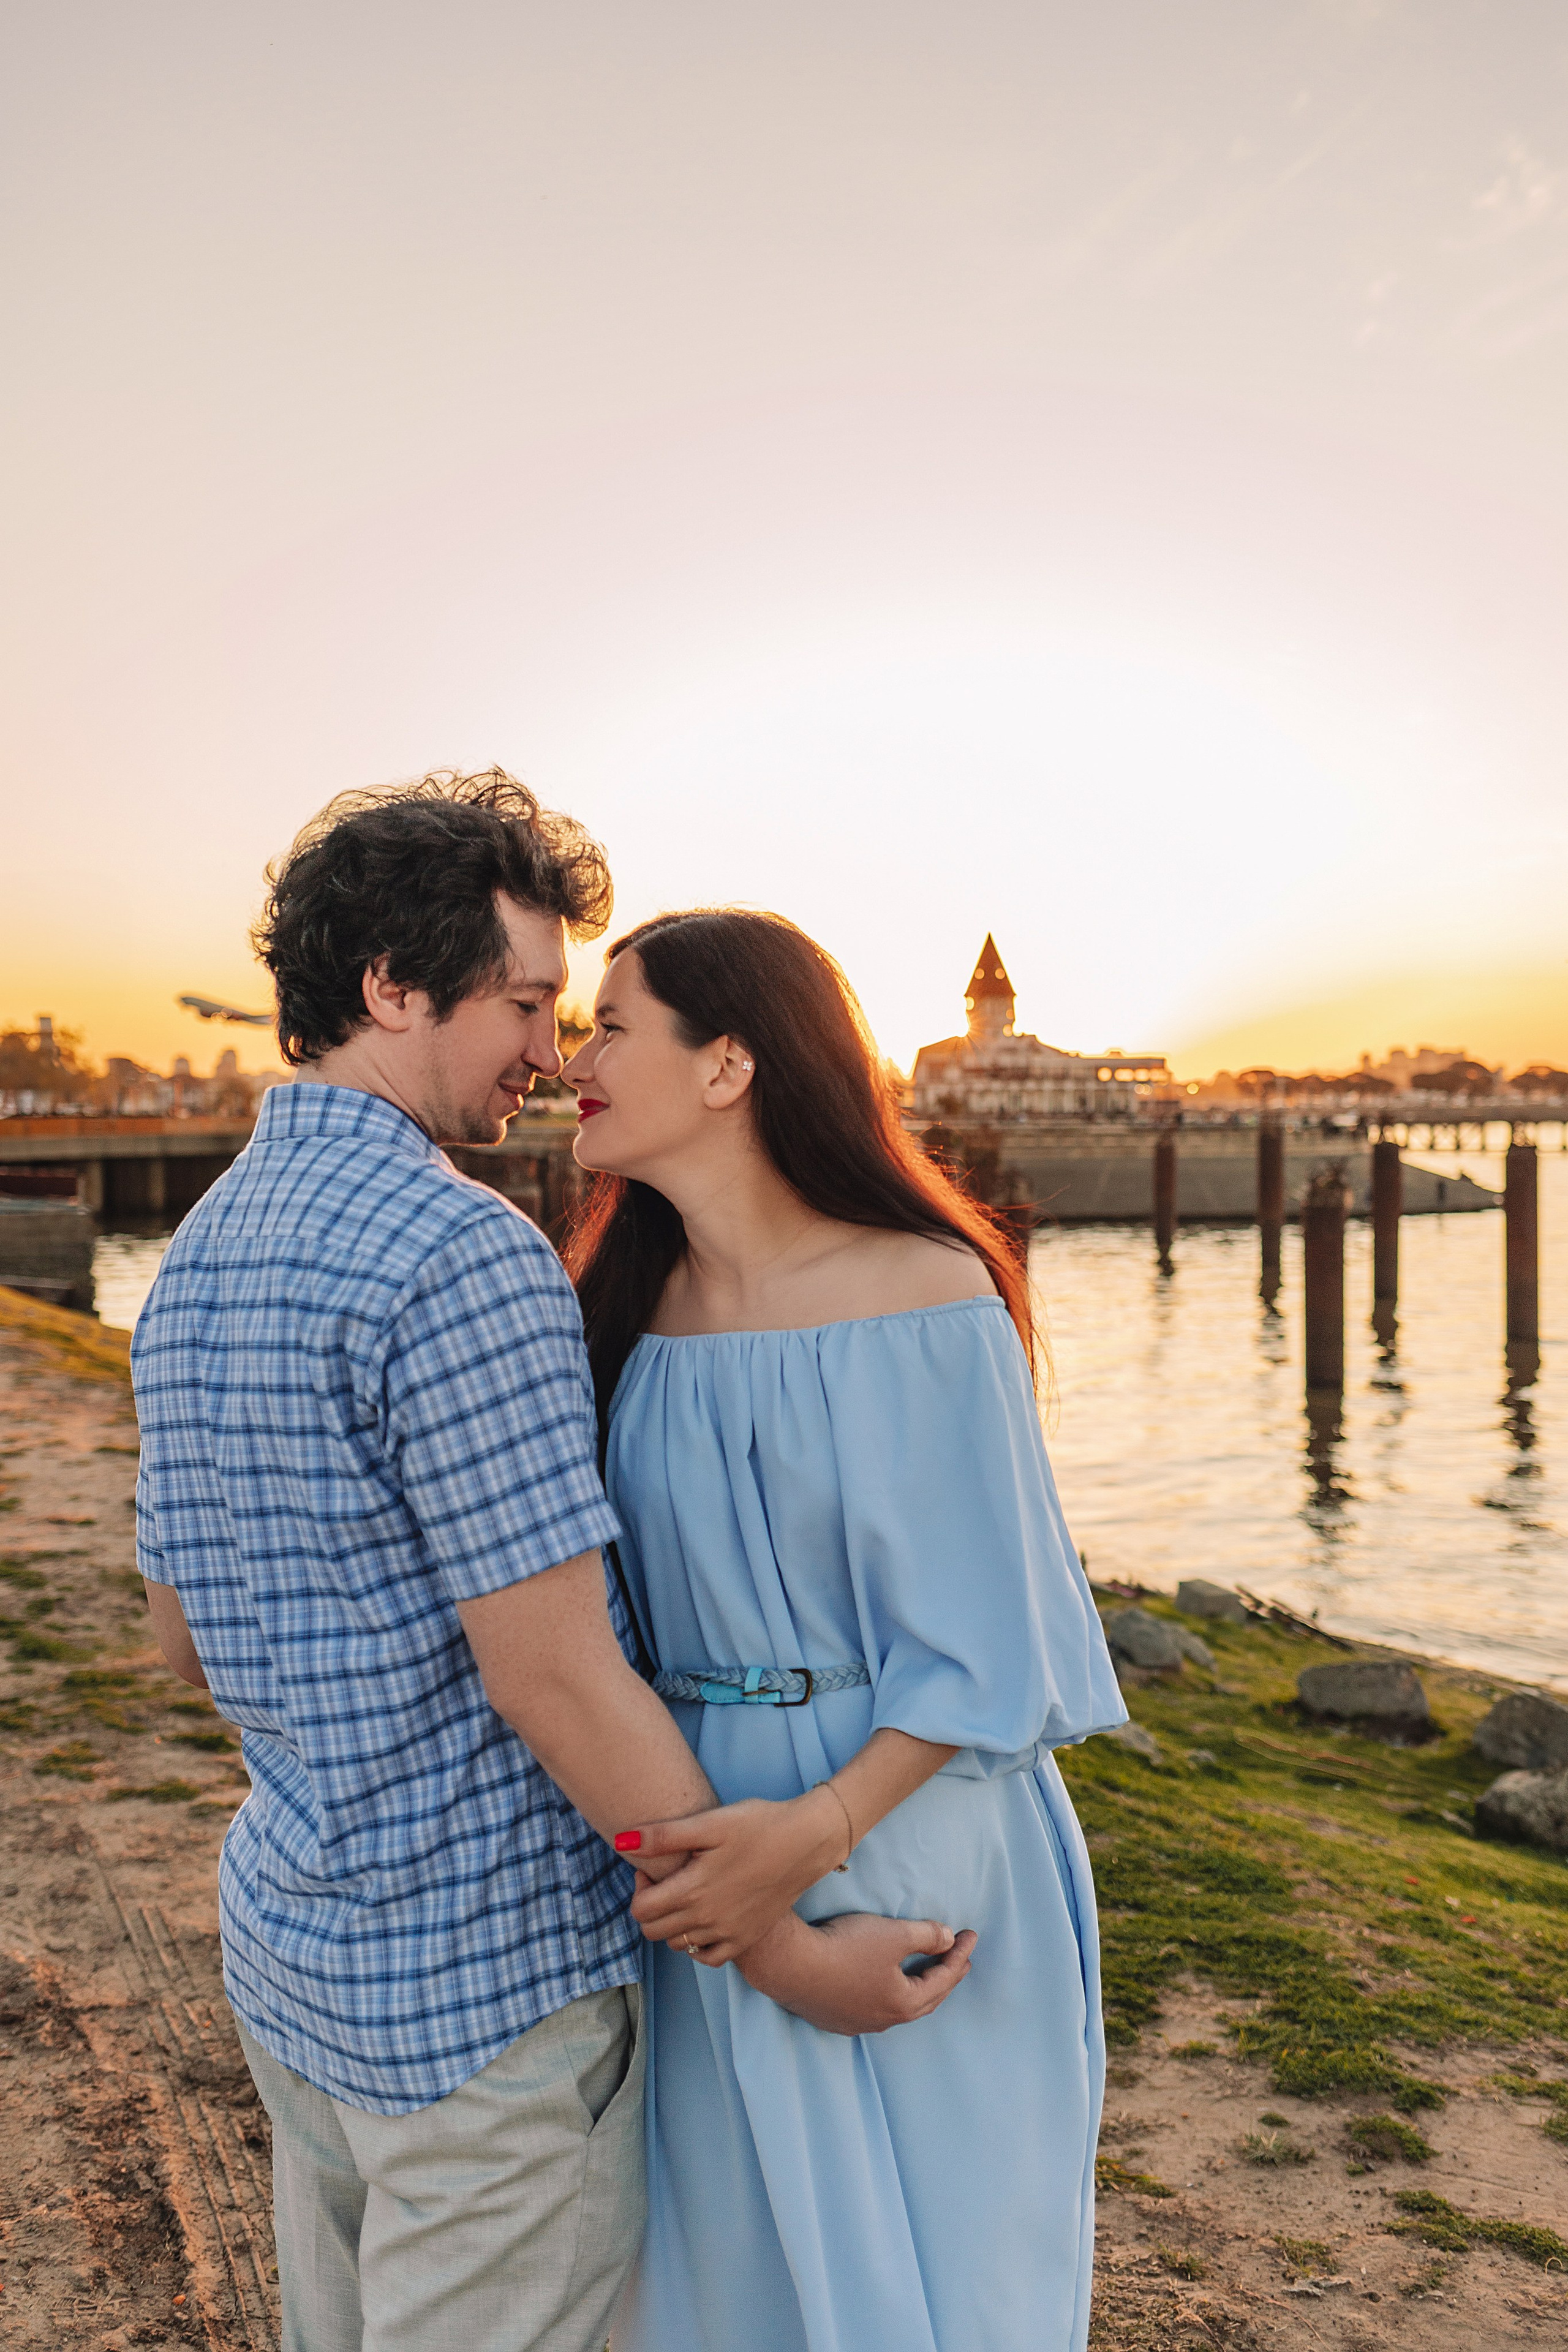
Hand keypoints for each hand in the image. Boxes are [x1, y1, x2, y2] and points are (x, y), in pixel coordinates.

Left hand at [624, 1791, 848, 1963]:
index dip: (639, 1886)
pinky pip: (708, 1958)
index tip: (653, 1867)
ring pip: (678, 1945)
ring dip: (672, 1923)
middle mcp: (707, 1919)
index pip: (641, 1909)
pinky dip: (697, 1945)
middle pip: (654, 1931)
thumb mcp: (709, 1822)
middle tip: (667, 1879)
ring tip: (686, 1894)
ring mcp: (728, 1933)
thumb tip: (620, 1842)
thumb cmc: (758, 1824)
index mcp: (693, 1890)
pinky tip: (703, 1920)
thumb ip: (662, 1836)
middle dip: (650, 1905)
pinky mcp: (746, 1939)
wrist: (808, 1841)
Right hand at [736, 1911, 977, 2034]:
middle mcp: (882, 2020)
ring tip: (925, 1971)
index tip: (972, 1935)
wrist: (789, 1964)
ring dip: (915, 1987)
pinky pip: (871, 2008)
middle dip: (944, 1975)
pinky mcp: (833, 2018)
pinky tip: (882, 1985)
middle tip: (959, 1957)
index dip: (960, 1955)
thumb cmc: (844, 1948)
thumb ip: (926, 1936)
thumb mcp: (893, 1934)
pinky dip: (887, 1994)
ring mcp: (856, 2023)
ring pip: (897, 2007)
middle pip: (924, 1999)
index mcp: (903, 2003)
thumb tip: (948, 1939)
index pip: (942, 1979)